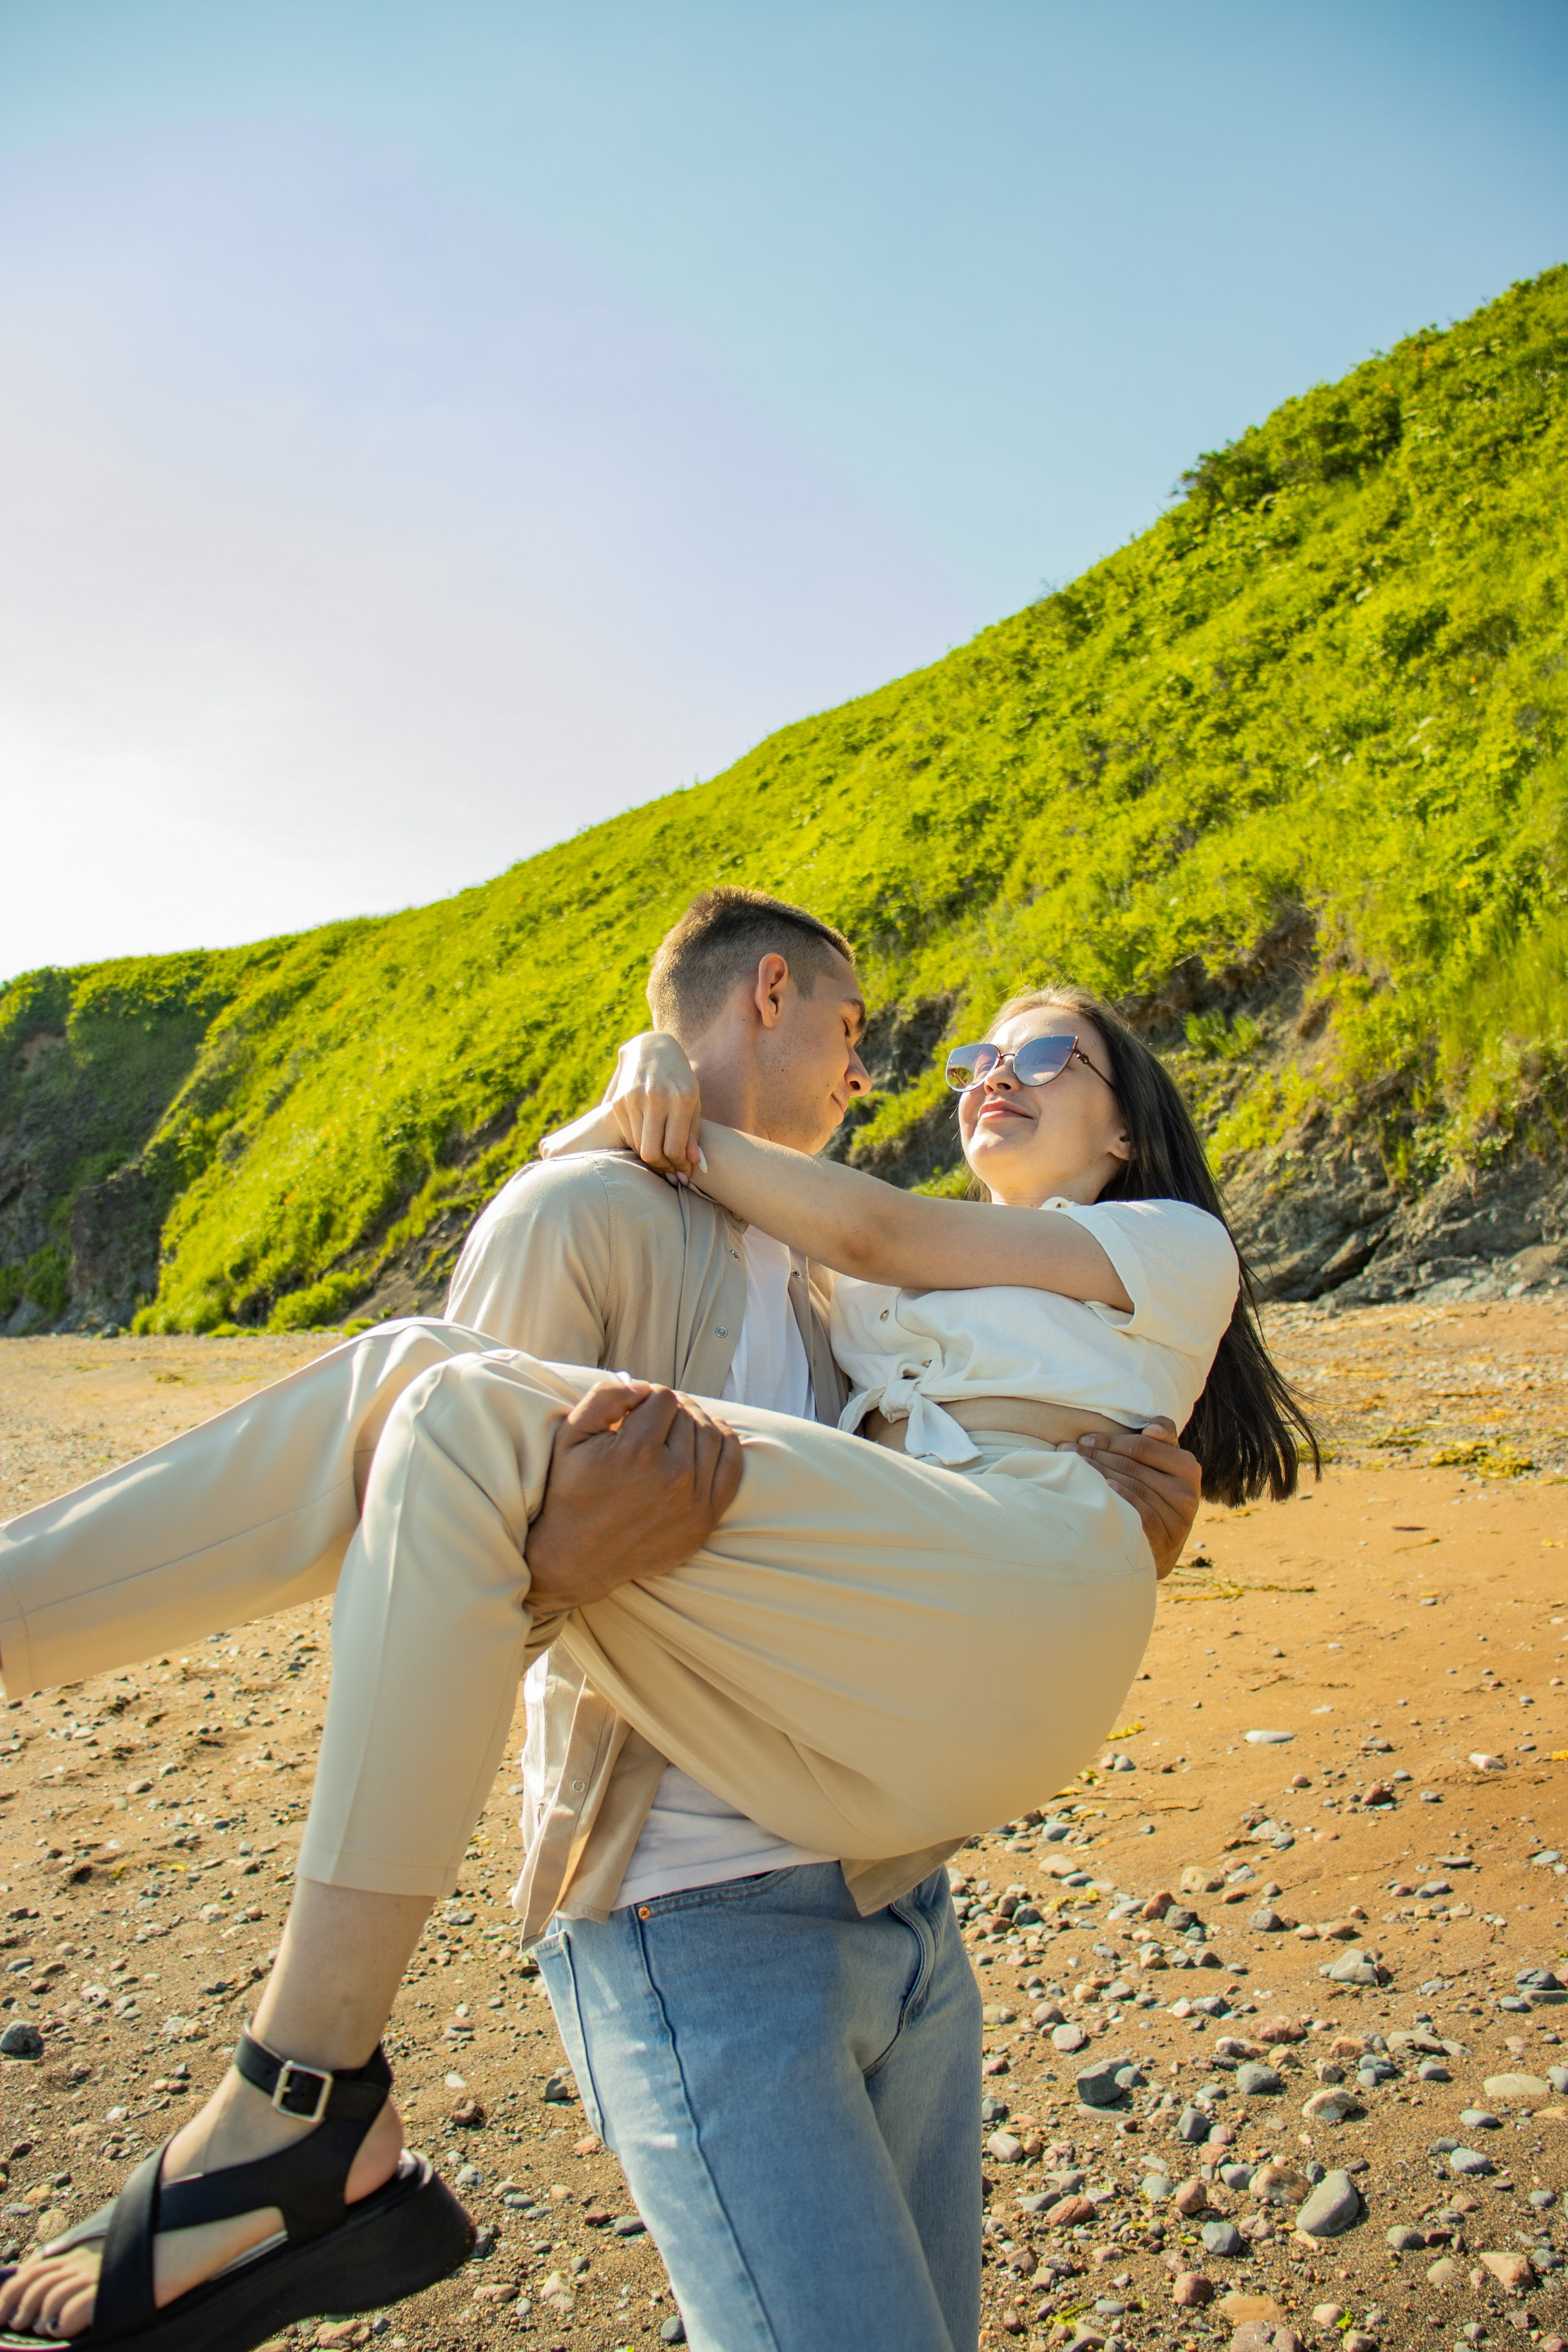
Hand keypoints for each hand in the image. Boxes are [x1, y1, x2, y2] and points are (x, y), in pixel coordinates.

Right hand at [525, 1379, 742, 1614]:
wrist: (577, 1559)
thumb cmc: (571, 1492)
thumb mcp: (570, 1436)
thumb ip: (606, 1397)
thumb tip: (643, 1386)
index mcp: (637, 1452)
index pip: (663, 1397)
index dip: (646, 1398)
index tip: (633, 1412)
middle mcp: (672, 1476)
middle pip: (688, 1415)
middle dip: (669, 1411)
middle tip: (651, 1420)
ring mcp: (693, 1501)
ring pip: (711, 1435)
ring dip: (694, 1423)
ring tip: (674, 1427)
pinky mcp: (705, 1520)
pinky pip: (731, 1466)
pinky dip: (724, 1444)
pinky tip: (710, 1435)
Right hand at [601, 1032, 704, 1176]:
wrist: (651, 1048)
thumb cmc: (679, 1080)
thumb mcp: (693, 1102)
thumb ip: (693, 1134)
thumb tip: (692, 1164)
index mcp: (681, 1099)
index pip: (675, 1148)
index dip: (679, 1167)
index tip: (684, 1174)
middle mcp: (656, 1098)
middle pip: (652, 1152)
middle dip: (663, 1168)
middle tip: (671, 1173)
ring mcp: (633, 1099)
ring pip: (638, 1146)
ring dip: (650, 1159)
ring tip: (662, 1160)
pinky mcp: (617, 1102)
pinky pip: (627, 1135)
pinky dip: (638, 1144)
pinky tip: (649, 1142)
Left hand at [1074, 1417, 1200, 1579]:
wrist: (1160, 1546)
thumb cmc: (1156, 1495)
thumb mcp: (1164, 1465)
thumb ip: (1162, 1440)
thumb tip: (1152, 1428)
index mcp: (1187, 1468)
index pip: (1142, 1447)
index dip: (1111, 1441)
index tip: (1084, 1438)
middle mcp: (1187, 1493)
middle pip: (1133, 1467)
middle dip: (1097, 1455)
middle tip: (1067, 1450)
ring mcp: (1178, 1519)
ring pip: (1133, 1487)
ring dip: (1099, 1474)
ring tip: (1074, 1468)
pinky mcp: (1165, 1540)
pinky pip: (1142, 1514)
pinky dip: (1123, 1499)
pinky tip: (1104, 1490)